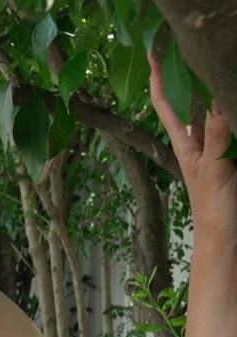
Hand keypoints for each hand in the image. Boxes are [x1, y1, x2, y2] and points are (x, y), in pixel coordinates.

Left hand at [148, 54, 235, 242]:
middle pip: (196, 103)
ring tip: (215, 68)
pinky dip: (231, 112)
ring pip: (216, 113)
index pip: (169, 105)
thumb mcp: (215, 169)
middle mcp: (200, 143)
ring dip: (215, 94)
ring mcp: (219, 149)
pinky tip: (232, 99)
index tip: (153, 55)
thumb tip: (219, 100)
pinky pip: (232, 127)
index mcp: (185, 144)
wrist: (229, 239)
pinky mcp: (234, 156)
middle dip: (193, 78)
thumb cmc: (213, 210)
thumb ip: (218, 135)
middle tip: (193, 51)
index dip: (160, 81)